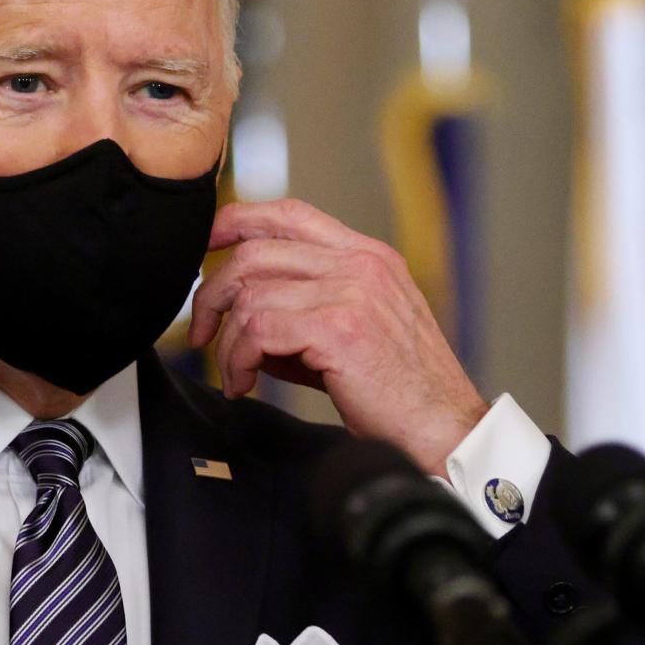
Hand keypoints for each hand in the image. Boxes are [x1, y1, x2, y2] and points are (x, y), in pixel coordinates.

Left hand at [188, 199, 487, 474]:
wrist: (444, 429)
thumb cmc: (400, 392)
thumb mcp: (353, 332)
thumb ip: (302, 313)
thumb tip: (242, 321)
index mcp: (367, 257)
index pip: (289, 215)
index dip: (236, 222)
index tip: (205, 245)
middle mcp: (359, 264)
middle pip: (255, 252)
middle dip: (213, 293)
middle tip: (201, 331)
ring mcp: (351, 291)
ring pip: (251, 295)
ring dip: (228, 342)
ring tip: (236, 374)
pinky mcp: (338, 327)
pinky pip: (258, 330)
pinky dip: (238, 360)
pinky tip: (244, 384)